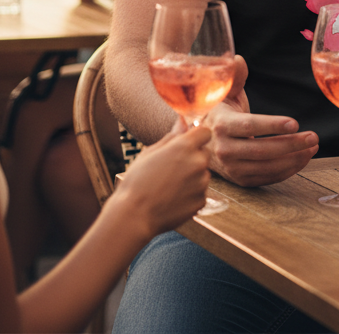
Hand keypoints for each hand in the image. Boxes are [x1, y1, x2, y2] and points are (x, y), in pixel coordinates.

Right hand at [118, 118, 211, 234]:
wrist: (134, 216)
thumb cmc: (137, 182)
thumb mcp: (150, 153)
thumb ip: (171, 136)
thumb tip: (182, 121)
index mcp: (185, 146)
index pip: (205, 132)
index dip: (196, 137)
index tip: (187, 144)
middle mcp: (198, 162)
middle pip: (205, 154)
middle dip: (193, 158)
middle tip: (172, 169)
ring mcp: (201, 183)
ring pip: (203, 174)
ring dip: (192, 177)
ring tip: (169, 186)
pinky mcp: (201, 201)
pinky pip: (200, 192)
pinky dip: (190, 194)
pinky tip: (172, 199)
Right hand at [205, 55, 318, 186]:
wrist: (200, 142)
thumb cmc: (219, 112)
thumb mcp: (224, 92)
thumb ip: (234, 76)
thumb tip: (238, 60)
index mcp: (221, 124)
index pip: (249, 126)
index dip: (272, 125)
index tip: (295, 123)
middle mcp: (223, 149)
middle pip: (262, 150)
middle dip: (291, 144)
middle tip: (313, 137)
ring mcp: (231, 168)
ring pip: (266, 167)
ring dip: (293, 159)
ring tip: (312, 148)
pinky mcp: (239, 180)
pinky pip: (266, 178)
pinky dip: (286, 171)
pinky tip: (302, 159)